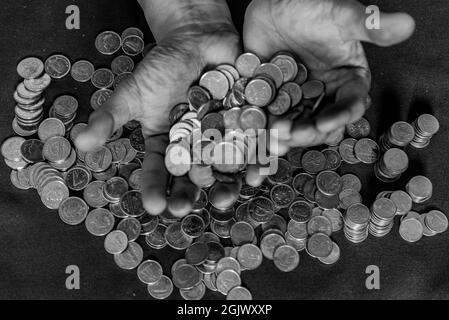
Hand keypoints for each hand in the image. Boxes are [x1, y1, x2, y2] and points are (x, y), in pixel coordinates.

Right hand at [75, 0, 240, 216]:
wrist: (197, 39)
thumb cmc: (163, 66)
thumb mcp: (134, 92)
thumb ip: (110, 117)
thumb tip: (79, 143)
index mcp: (166, 144)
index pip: (157, 171)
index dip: (154, 188)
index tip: (155, 206)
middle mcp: (194, 147)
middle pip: (192, 177)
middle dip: (188, 194)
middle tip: (185, 208)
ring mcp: (220, 138)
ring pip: (223, 169)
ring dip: (225, 186)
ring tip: (225, 198)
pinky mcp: (245, 125)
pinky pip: (251, 147)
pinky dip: (255, 160)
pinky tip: (257, 175)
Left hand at [243, 0, 414, 151]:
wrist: (273, 6)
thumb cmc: (310, 7)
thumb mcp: (340, 15)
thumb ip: (369, 25)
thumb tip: (407, 25)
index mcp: (347, 83)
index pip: (350, 106)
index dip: (339, 118)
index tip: (323, 124)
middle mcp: (324, 97)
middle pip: (319, 124)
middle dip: (305, 133)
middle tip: (289, 133)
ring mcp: (297, 102)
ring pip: (293, 128)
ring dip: (282, 139)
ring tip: (269, 140)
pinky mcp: (272, 102)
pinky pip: (268, 122)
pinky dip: (259, 136)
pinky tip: (251, 146)